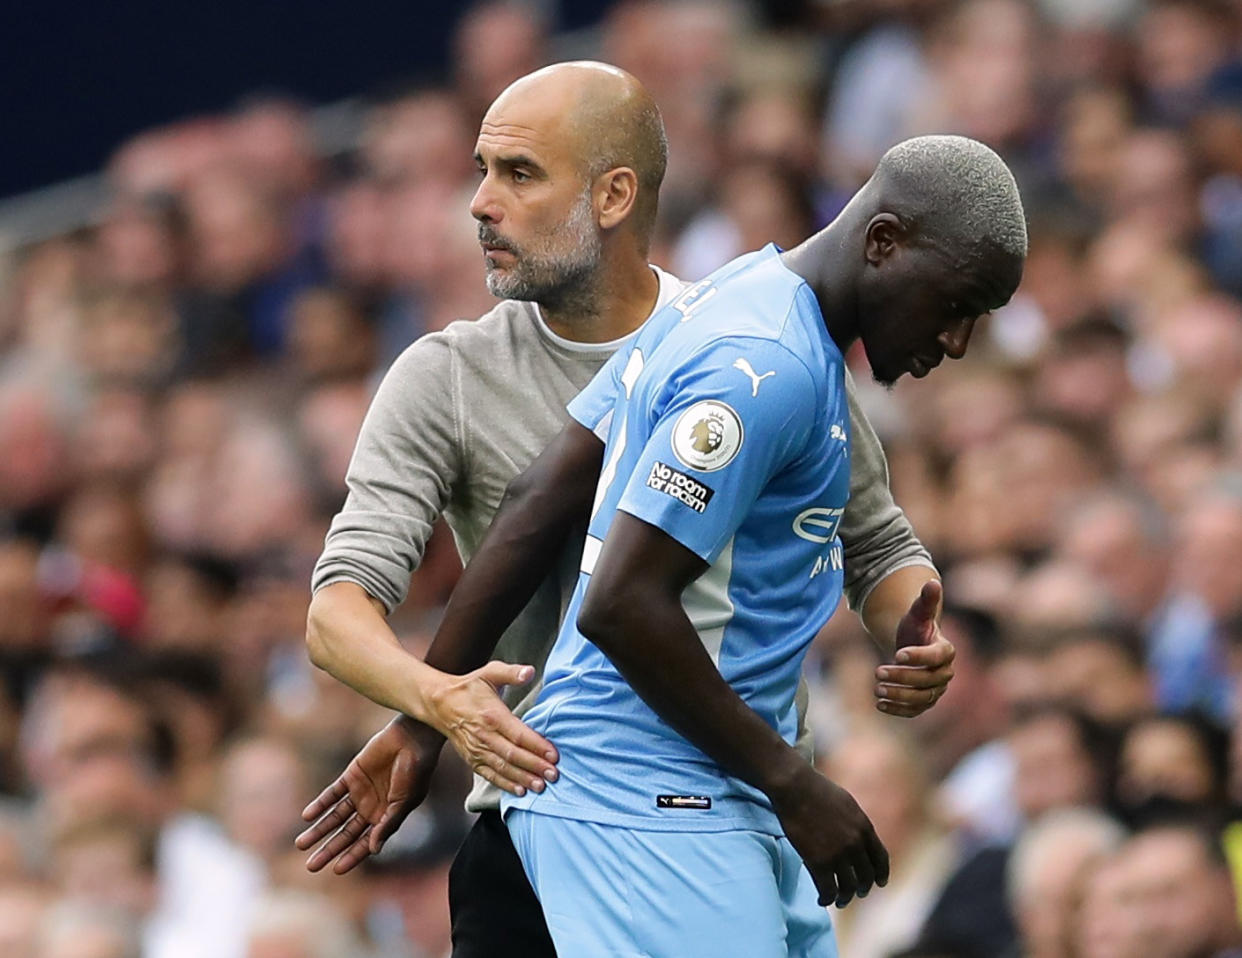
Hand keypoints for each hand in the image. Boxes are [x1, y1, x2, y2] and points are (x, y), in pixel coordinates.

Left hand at [296, 715, 441, 873]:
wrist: (412, 740)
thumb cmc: (415, 772)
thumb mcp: (404, 802)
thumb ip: (388, 824)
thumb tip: (374, 850)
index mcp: (385, 818)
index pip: (365, 843)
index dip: (351, 857)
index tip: (335, 870)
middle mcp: (371, 808)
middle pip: (345, 834)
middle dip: (328, 850)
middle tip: (311, 866)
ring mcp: (360, 792)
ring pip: (335, 816)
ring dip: (318, 830)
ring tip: (301, 844)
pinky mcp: (351, 775)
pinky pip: (331, 793)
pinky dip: (320, 804)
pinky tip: (307, 816)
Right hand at [425, 660, 558, 794]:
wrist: (439, 703)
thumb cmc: (468, 688)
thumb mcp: (489, 672)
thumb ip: (511, 672)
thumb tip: (529, 671)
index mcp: (492, 715)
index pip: (518, 734)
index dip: (537, 746)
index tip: (554, 755)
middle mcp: (484, 735)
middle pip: (513, 755)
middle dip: (535, 766)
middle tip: (554, 774)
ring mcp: (476, 750)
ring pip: (502, 768)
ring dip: (523, 778)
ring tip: (541, 786)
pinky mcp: (472, 759)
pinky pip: (490, 775)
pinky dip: (505, 784)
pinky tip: (520, 790)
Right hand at [771, 763, 888, 907]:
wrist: (795, 787)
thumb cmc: (816, 789)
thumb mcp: (847, 803)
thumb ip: (857, 823)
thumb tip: (860, 837)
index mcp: (864, 827)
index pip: (881, 859)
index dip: (881, 874)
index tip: (879, 882)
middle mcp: (856, 844)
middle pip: (866, 877)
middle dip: (863, 888)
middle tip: (857, 893)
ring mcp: (838, 854)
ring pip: (849, 887)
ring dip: (845, 897)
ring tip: (839, 900)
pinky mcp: (818, 862)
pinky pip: (828, 890)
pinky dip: (827, 899)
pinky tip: (822, 899)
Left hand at [873, 580, 953, 717]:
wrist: (911, 646)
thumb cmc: (915, 628)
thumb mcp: (917, 613)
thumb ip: (925, 600)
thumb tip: (932, 581)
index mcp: (946, 651)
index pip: (938, 657)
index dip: (920, 656)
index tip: (897, 654)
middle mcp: (944, 673)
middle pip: (928, 680)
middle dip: (903, 677)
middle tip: (877, 671)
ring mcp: (935, 690)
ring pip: (921, 698)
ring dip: (899, 696)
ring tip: (877, 689)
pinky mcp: (923, 703)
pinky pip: (914, 711)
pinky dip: (897, 710)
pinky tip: (878, 705)